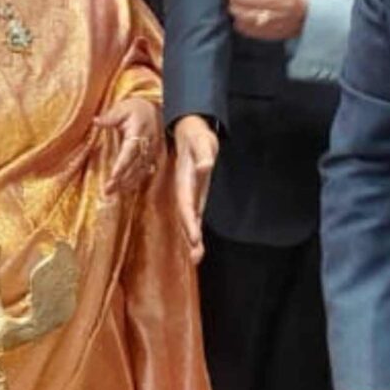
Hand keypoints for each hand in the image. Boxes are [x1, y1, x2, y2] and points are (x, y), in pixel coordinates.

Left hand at [92, 97, 161, 196]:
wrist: (156, 110)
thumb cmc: (137, 108)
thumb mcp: (123, 108)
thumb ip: (110, 117)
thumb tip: (95, 121)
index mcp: (139, 133)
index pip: (129, 153)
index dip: (121, 166)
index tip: (112, 177)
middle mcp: (147, 145)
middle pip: (134, 167)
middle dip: (122, 180)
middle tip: (108, 191)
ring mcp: (151, 153)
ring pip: (140, 172)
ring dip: (127, 184)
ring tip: (113, 193)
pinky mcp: (152, 157)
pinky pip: (144, 172)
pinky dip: (135, 181)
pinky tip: (126, 189)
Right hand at [170, 115, 218, 263]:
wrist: (190, 132)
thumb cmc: (196, 137)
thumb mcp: (201, 143)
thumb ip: (203, 155)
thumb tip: (205, 166)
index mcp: (185, 181)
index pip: (187, 204)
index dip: (190, 221)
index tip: (194, 238)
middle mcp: (186, 191)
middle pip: (188, 216)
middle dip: (191, 236)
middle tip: (196, 256)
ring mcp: (192, 194)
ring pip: (191, 219)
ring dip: (193, 238)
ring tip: (197, 258)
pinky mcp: (196, 194)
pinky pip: (196, 214)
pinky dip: (195, 229)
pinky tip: (197, 245)